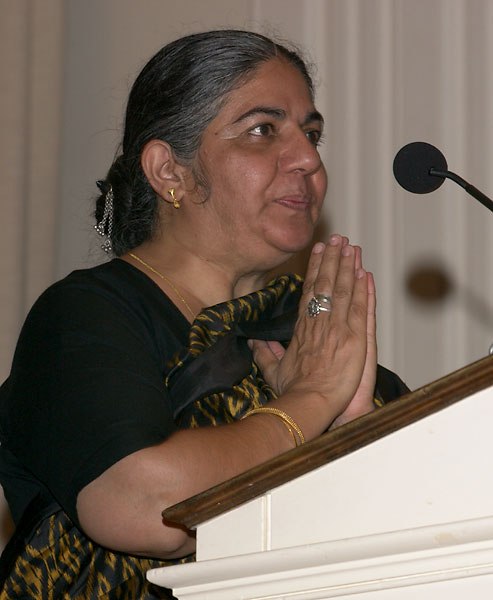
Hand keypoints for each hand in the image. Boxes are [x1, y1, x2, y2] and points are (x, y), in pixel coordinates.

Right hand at [250, 234, 372, 435]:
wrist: (309, 405)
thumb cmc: (292, 392)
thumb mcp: (273, 372)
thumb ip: (264, 355)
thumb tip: (252, 342)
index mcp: (302, 329)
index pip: (309, 293)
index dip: (314, 271)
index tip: (318, 252)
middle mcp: (319, 323)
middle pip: (326, 285)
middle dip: (331, 260)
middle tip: (337, 239)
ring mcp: (337, 328)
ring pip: (343, 290)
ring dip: (347, 266)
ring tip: (352, 246)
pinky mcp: (353, 337)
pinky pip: (359, 307)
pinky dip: (363, 288)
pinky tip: (365, 271)